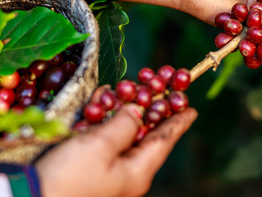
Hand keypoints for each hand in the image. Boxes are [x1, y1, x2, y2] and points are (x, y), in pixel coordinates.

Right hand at [35, 104, 196, 196]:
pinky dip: (100, 122)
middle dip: (147, 108)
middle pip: (144, 135)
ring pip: (120, 135)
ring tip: (119, 91)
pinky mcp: (87, 169)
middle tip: (154, 86)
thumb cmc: (70, 177)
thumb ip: (124, 124)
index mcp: (137, 171)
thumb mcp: (100, 145)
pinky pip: (101, 142)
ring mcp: (106, 172)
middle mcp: (126, 173)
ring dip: (119, 111)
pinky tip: (96, 105)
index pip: (164, 141)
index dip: (177, 121)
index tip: (191, 107)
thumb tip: (138, 112)